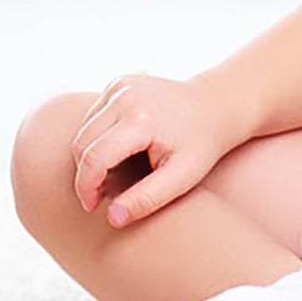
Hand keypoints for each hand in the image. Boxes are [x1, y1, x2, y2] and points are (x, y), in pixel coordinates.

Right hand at [71, 73, 239, 227]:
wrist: (218, 105)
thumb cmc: (203, 144)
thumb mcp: (183, 176)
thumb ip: (148, 198)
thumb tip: (113, 218)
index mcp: (141, 119)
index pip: (94, 159)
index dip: (87, 188)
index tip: (93, 206)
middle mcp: (126, 95)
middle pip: (83, 144)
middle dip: (87, 174)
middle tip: (104, 194)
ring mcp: (121, 85)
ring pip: (83, 130)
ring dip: (90, 156)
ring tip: (113, 175)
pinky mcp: (119, 82)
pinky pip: (92, 116)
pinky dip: (96, 137)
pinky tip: (117, 152)